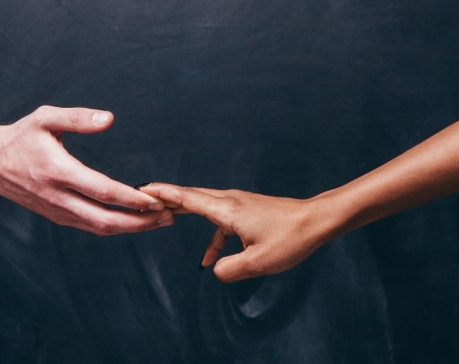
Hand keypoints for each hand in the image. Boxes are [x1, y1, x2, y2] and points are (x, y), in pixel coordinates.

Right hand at [0, 106, 173, 235]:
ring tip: (160, 221)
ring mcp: (57, 211)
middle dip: (141, 222)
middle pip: (106, 220)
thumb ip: (77, 117)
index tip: (157, 199)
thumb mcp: (45, 118)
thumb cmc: (20, 137)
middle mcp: (58, 198)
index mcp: (58, 172)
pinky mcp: (57, 216)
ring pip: (100, 228)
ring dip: (132, 227)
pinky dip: (116, 226)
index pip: (103, 192)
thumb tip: (109, 119)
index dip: (132, 199)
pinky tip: (134, 220)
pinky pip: (91, 226)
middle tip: (169, 217)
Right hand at [140, 183, 329, 281]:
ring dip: (185, 212)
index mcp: (227, 210)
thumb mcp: (258, 263)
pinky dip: (212, 235)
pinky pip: (221, 220)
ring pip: (204, 206)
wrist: (317, 221)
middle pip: (191, 197)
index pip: (187, 199)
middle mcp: (230, 201)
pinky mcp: (248, 210)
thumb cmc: (290, 238)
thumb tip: (215, 270)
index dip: (162, 194)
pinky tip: (211, 258)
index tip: (142, 189)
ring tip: (165, 218)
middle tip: (143, 196)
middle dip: (166, 197)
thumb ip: (229, 269)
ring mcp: (239, 204)